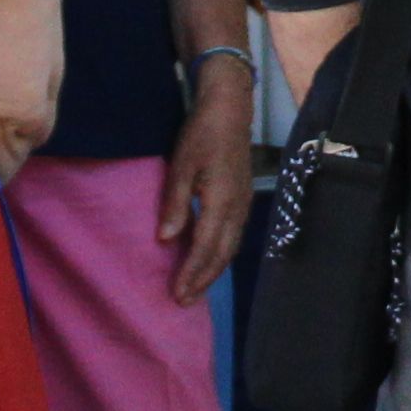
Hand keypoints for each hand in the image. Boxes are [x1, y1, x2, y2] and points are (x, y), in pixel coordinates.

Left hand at [156, 60, 254, 302]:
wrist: (230, 109)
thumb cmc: (201, 134)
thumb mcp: (181, 165)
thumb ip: (175, 204)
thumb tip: (166, 239)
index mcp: (222, 201)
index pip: (206, 247)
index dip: (192, 273)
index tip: (177, 293)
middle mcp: (238, 208)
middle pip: (222, 254)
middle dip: (203, 279)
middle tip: (184, 301)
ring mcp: (244, 203)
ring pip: (231, 247)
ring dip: (213, 270)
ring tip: (195, 288)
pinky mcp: (244, 198)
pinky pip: (234, 235)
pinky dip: (221, 254)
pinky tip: (209, 258)